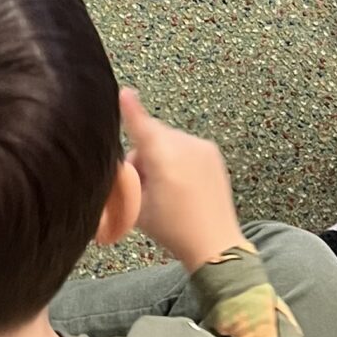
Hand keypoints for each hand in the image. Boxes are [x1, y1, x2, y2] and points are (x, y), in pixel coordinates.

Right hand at [119, 88, 245, 272]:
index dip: (131, 109)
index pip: (142, 126)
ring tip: (165, 186)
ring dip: (161, 154)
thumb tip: (122, 166)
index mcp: (164, 159)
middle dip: (144, 151)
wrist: (214, 243)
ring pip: (169, 139)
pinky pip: (186, 145)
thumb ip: (126, 181)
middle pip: (153, 134)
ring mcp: (202, 148)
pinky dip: (178, 156)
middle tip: (143, 182)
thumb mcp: (137, 207)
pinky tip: (180, 183)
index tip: (125, 93)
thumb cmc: (174, 229)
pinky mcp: (212, 153)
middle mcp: (185, 147)